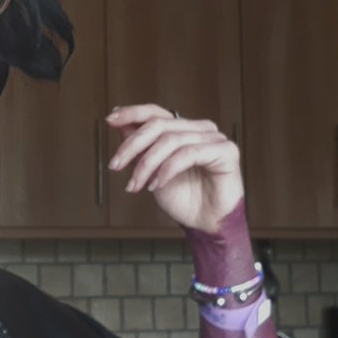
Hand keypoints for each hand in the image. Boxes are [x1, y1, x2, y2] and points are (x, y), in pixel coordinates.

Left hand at [105, 104, 243, 234]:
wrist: (205, 224)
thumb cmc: (183, 199)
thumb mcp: (151, 170)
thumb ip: (140, 146)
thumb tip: (119, 121)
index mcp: (184, 130)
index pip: (156, 113)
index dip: (132, 113)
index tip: (110, 119)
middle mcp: (200, 129)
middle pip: (159, 125)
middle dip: (132, 145)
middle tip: (115, 165)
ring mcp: (214, 138)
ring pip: (170, 140)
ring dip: (146, 165)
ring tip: (136, 185)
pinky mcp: (226, 151)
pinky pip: (189, 153)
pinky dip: (167, 169)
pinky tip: (157, 184)